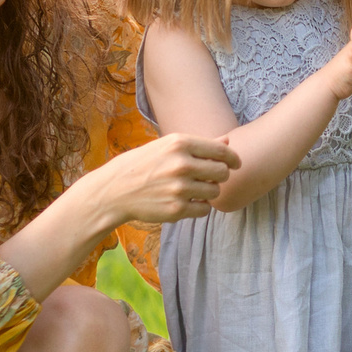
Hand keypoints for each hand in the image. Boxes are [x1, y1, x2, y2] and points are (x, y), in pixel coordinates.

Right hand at [101, 132, 239, 223]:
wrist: (115, 190)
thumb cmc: (143, 165)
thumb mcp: (167, 146)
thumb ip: (199, 145)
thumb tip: (227, 141)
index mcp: (179, 143)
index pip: (221, 151)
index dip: (233, 159)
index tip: (236, 164)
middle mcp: (181, 164)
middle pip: (222, 173)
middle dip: (219, 176)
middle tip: (208, 178)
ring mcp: (179, 188)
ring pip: (215, 192)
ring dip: (208, 192)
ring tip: (192, 189)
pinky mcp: (176, 209)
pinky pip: (204, 209)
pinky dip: (199, 207)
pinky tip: (186, 201)